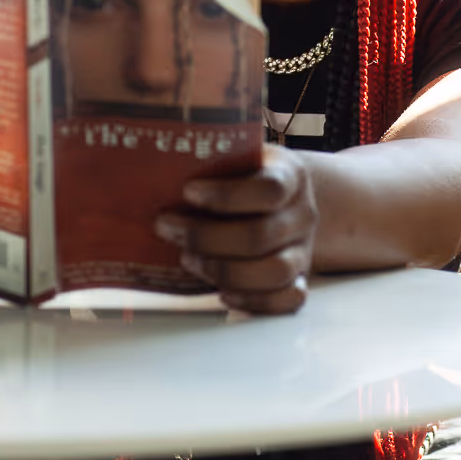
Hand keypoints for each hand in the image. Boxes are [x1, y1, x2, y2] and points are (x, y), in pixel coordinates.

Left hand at [154, 146, 316, 314]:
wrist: (285, 198)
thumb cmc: (249, 177)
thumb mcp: (238, 157)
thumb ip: (212, 163)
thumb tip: (158, 174)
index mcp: (291, 177)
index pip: (268, 190)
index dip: (226, 195)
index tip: (188, 191)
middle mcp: (302, 215)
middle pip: (260, 236)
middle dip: (205, 237)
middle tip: (168, 228)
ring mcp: (302, 251)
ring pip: (275, 272)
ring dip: (222, 270)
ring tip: (188, 258)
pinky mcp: (297, 280)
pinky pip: (287, 301)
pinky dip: (253, 302)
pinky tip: (221, 293)